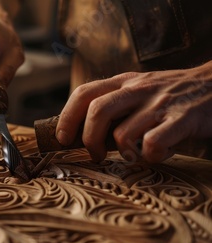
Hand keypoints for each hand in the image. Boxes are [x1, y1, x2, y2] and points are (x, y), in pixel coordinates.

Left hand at [56, 61, 211, 162]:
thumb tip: (79, 131)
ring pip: (123, 133)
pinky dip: (151, 157)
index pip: (84, 93)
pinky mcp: (182, 119)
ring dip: (124, 153)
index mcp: (124, 82)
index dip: (67, 117)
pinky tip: (158, 154)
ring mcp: (160, 103)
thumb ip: (114, 104)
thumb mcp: (139, 91)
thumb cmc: (170, 95)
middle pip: (97, 112)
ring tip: (135, 154)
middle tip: (96, 155)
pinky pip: (153, 144)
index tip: (63, 139)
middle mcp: (139, 89)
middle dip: (89, 139)